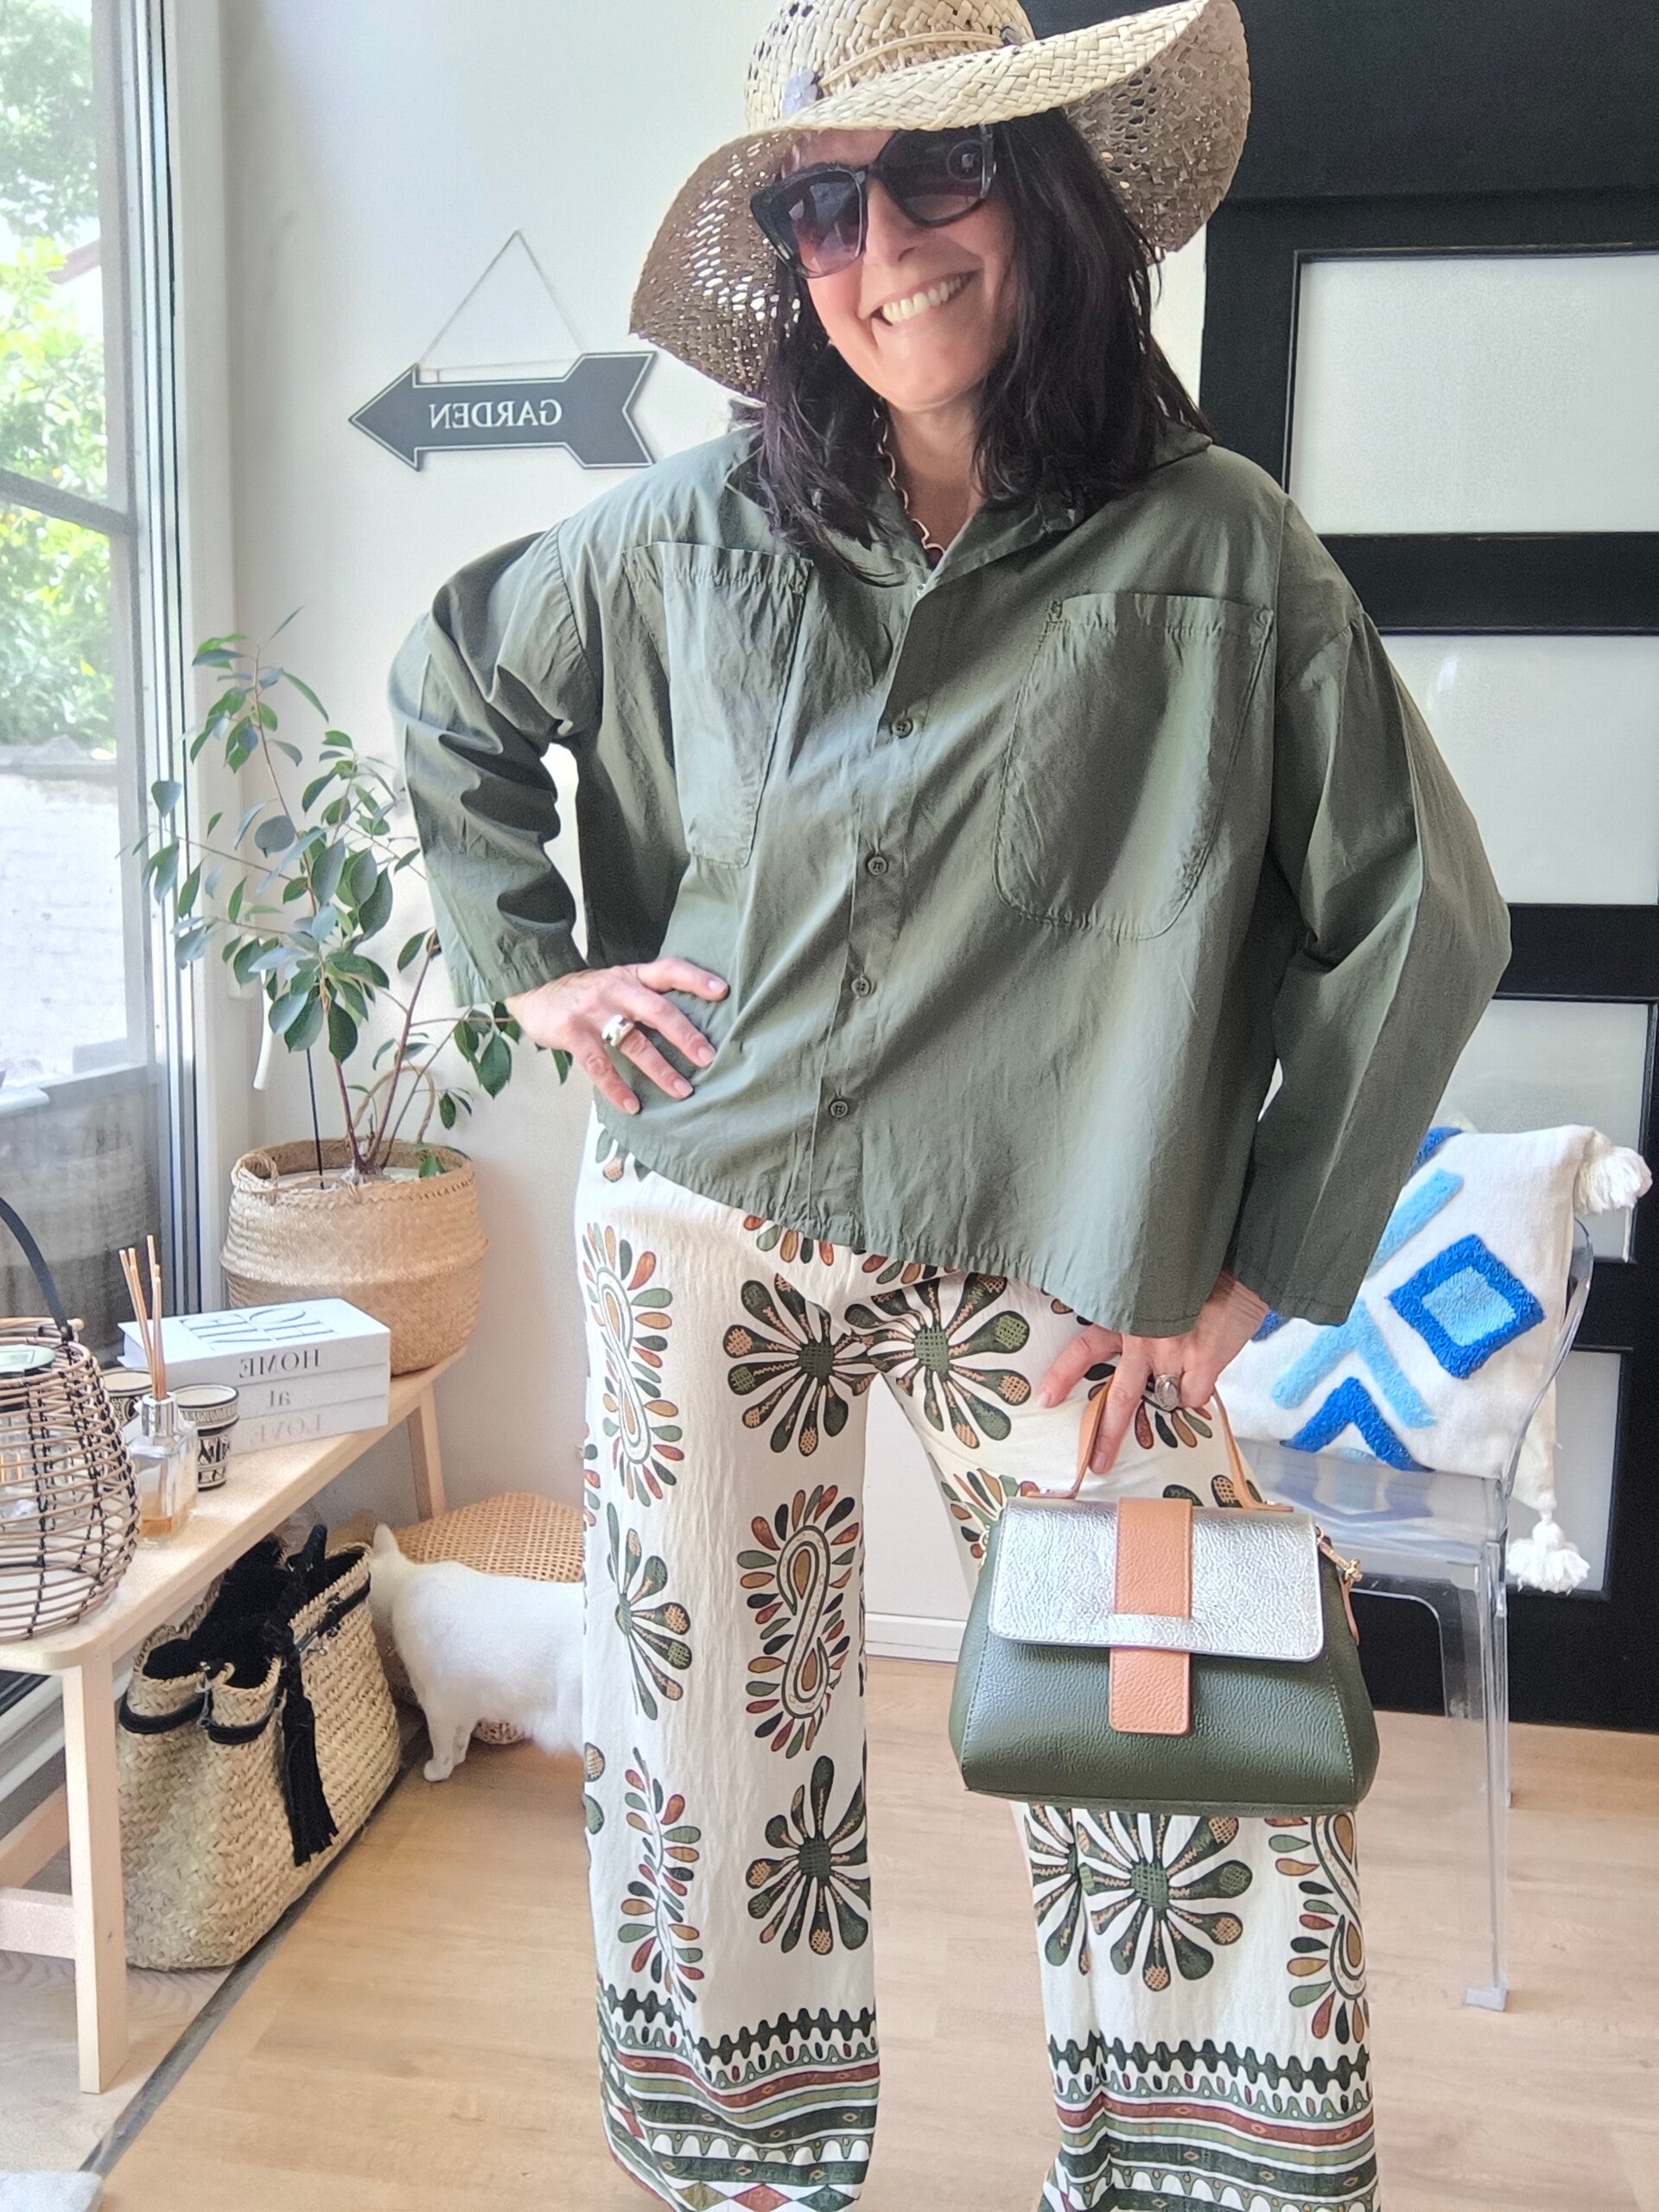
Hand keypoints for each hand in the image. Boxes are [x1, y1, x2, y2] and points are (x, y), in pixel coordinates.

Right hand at [504, 958, 727, 1115]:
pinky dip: (617, 1088)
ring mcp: (594, 1011)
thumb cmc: (586, 994)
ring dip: (660, 1069)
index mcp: (632, 976)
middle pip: (658, 1010)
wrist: (534, 990)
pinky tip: (632, 1105)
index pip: (669, 970)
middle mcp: (617, 989)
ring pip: (633, 1042)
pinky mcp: (573, 1033)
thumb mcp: (617, 983)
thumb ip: (646, 996)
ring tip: (682, 1091)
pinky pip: (600, 1065)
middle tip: (708, 1058)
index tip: (723, 991)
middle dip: (686, 1035)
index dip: (696, 979)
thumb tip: (689, 1023)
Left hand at [1033, 1269, 1271, 1476]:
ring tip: (1144, 1435)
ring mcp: (1174, 1353)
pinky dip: (1193, 1394)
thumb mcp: (1153, 1292)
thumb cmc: (1195, 1276)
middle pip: (1119, 1396)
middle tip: (1095, 1463)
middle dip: (1105, 1434)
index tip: (1045, 1398)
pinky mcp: (1204, 1362)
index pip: (1084, 1347)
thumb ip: (1137, 1318)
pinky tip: (1198, 1380)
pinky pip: (1192, 1397)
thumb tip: (1124, 1347)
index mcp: (1125, 1316)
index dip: (1063, 1374)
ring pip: (1159, 1400)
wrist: (1239, 1266)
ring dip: (1155, 1412)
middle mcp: (1144, 1337)